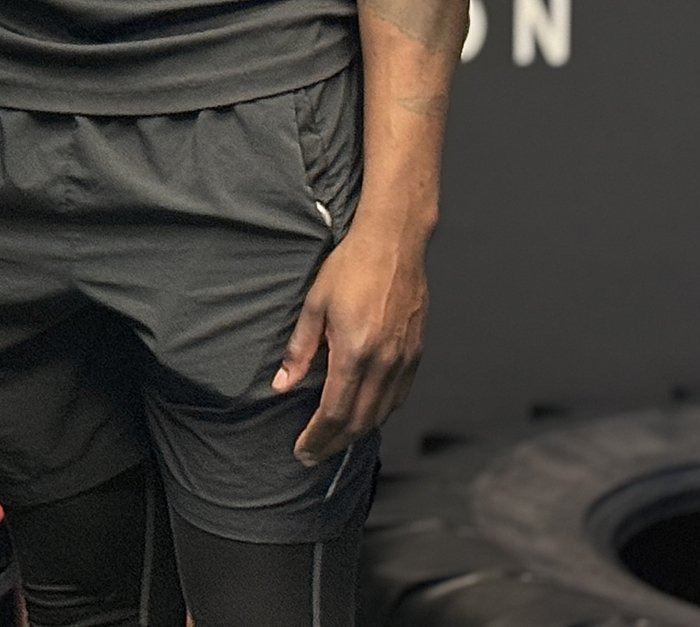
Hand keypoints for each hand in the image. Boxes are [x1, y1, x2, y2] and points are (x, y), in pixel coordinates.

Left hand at [271, 227, 426, 464]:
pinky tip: (365, 415)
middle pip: (360, 422)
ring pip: (382, 414)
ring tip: (334, 440)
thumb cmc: (351, 267)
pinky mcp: (417, 353)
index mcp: (355, 352)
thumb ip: (300, 350)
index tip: (302, 451)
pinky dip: (380, 414)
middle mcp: (384, 363)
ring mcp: (405, 360)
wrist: (394, 243)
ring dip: (357, 433)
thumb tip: (282, 385)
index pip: (334, 413)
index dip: (317, 437)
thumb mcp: (315, 304)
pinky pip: (399, 396)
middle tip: (313, 455)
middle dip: (334, 444)